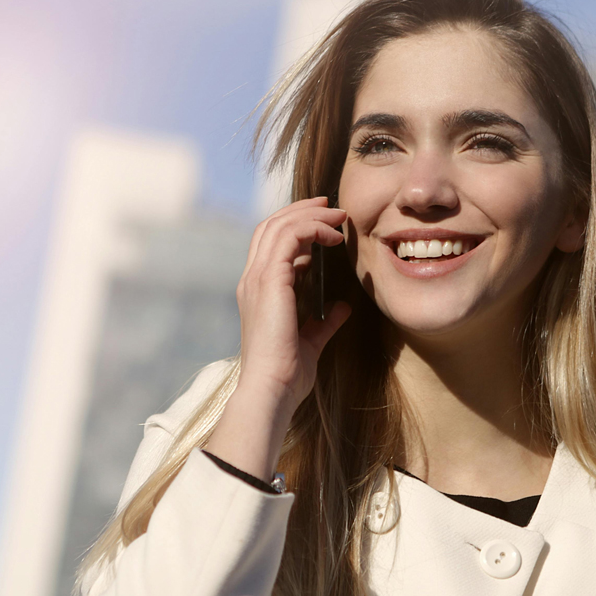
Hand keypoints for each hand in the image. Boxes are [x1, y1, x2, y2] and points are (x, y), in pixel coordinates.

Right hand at [206, 197, 351, 480]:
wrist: (272, 389)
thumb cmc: (287, 374)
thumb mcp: (311, 341)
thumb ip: (324, 322)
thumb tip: (342, 306)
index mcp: (258, 292)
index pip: (270, 243)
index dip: (296, 226)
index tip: (325, 223)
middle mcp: (253, 280)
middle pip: (271, 225)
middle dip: (302, 210)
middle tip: (331, 206)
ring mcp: (258, 279)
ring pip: (279, 225)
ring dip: (310, 214)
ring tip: (337, 215)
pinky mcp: (270, 281)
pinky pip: (290, 237)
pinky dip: (313, 229)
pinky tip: (333, 237)